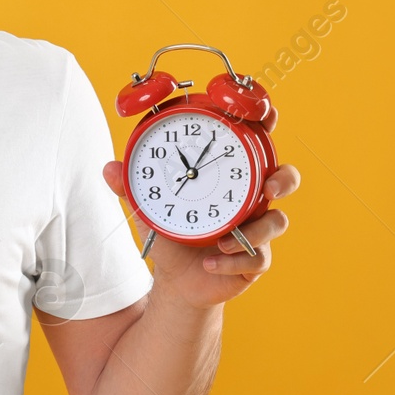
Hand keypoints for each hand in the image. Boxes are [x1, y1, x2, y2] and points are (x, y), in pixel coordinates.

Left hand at [104, 108, 300, 309]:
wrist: (176, 279)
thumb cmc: (171, 233)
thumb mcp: (149, 207)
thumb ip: (131, 187)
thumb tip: (109, 167)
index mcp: (230, 177)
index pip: (255, 145)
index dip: (265, 126)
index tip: (265, 115)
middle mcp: (250, 199)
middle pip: (285, 178)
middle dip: (283, 178)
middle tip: (268, 187)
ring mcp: (256, 229)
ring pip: (278, 222)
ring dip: (256, 230)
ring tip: (222, 239)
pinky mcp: (254, 260)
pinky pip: (256, 258)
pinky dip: (232, 261)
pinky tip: (209, 264)